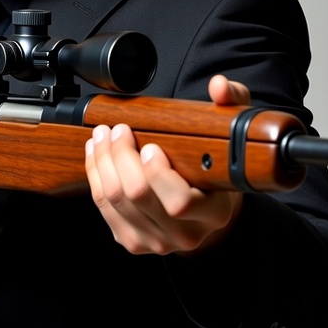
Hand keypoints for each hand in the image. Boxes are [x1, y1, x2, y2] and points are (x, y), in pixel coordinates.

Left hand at [84, 74, 249, 255]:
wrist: (205, 210)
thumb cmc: (216, 170)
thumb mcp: (232, 137)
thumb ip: (232, 105)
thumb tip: (220, 86)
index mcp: (214, 213)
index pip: (179, 203)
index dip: (158, 174)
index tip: (150, 146)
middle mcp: (186, 234)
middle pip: (138, 196)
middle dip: (121, 156)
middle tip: (118, 130)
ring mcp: (157, 242)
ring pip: (115, 201)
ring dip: (102, 162)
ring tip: (102, 136)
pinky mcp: (133, 240)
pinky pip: (103, 208)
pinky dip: (95, 176)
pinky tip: (96, 155)